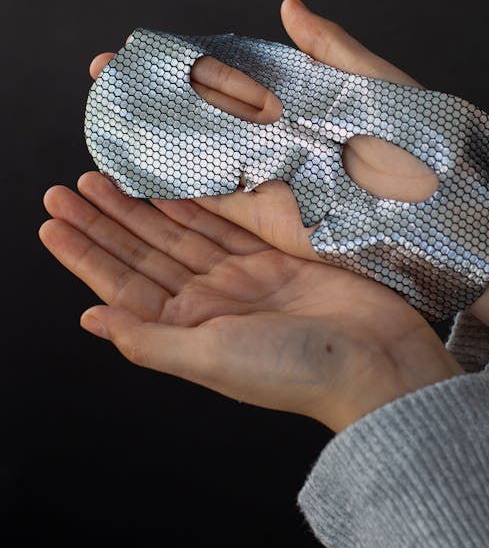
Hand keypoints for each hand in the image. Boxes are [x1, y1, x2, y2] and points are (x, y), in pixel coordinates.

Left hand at [39, 174, 462, 432]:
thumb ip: (150, 339)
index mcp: (190, 331)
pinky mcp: (277, 259)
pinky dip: (196, 201)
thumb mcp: (211, 358)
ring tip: (106, 176)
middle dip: (106, 221)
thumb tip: (89, 321)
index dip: (86, 253)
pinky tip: (172, 182)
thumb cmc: (297, 370)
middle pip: (145, 252)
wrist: (375, 361)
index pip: (122, 285)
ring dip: (142, 206)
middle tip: (68, 186)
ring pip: (179, 232)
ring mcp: (244, 279)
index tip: (53, 221)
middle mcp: (211, 304)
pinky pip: (225, 221)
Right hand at [89, 0, 488, 334]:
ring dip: (151, 135)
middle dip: (150, 94)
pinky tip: (135, 167)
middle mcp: (278, 141)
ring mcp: (272, 180)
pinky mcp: (274, 220)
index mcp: (301, 102)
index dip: (180, 61)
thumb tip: (288, 3)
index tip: (134, 47)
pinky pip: (216, 199)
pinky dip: (176, 184)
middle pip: (200, 113)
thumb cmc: (425, 142)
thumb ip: (331, 49)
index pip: (227, 74)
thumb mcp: (378, 84)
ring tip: (105, 114)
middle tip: (101, 75)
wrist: (451, 214)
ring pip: (199, 154)